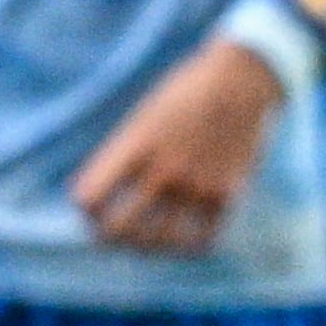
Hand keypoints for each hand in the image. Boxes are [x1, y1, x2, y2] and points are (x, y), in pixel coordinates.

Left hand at [71, 37, 286, 253]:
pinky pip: (200, 240)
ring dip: (146, 247)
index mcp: (136, 144)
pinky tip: (182, 239)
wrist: (240, 79)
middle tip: (109, 237)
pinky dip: (187, 246)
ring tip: (145, 242)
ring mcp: (195, 185)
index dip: (85, 210)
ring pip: (158, 241)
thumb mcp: (145, 115)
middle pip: (119, 228)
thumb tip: (100, 199)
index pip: (91, 197)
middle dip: (108, 238)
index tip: (91, 211)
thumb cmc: (185, 94)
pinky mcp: (226, 194)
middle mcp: (163, 169)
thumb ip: (124, 155)